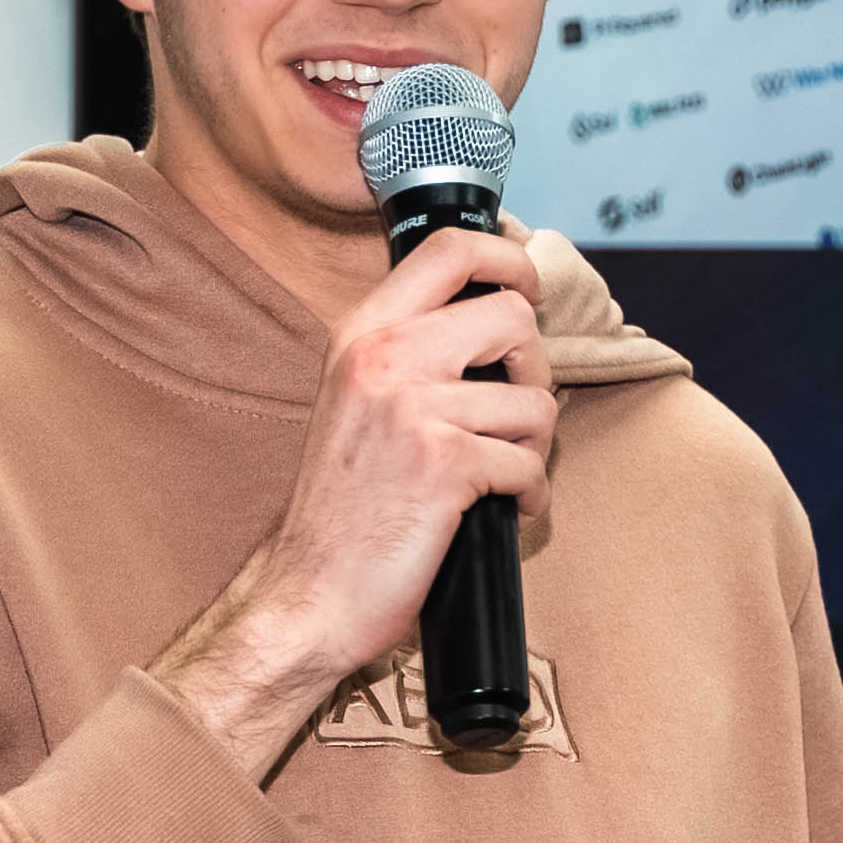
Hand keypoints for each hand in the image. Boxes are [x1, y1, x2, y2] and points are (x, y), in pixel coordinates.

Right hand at [153, 227, 551, 767]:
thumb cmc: (342, 508)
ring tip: (500, 474)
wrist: (307, 593)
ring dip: (533, 446)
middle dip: (534, 369)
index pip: (450, 249)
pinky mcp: (444, 464)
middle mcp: (383, 358)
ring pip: (534, 400)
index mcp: (362, 334)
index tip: (525, 288)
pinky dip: (528, 497)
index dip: (509, 260)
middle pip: (512, 314)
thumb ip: (410, 352)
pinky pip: (529, 462)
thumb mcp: (357, 400)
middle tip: (514, 411)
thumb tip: (495, 316)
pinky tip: (500, 510)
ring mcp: (413, 407)